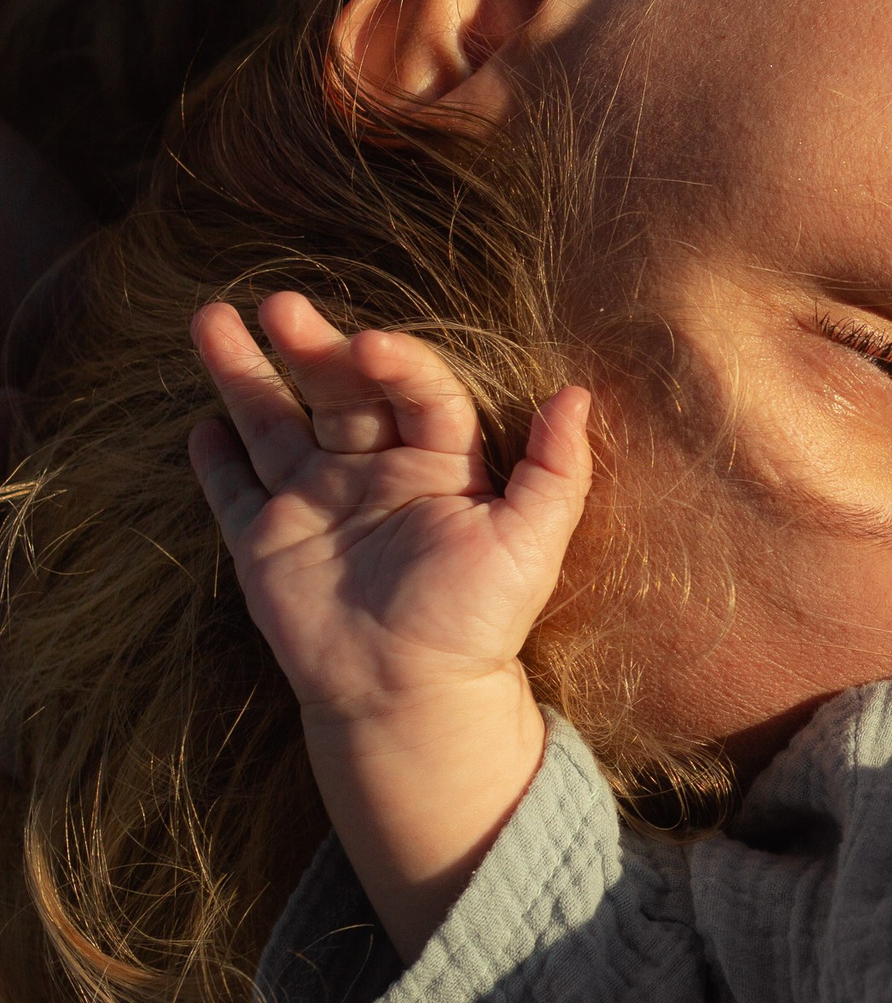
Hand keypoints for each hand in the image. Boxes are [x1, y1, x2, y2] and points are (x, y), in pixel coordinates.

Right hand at [189, 292, 588, 955]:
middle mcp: (373, 470)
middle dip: (311, 345)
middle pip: (338, 390)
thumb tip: (578, 394)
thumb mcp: (532, 543)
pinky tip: (202, 423)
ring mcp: (316, 502)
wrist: (415, 698)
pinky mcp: (267, 542)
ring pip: (274, 423)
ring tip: (212, 320)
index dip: (395, 362)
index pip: (416, 391)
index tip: (369, 343)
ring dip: (245, 376)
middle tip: (281, 304)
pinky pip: (235, 490)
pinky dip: (216, 458)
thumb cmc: (480, 620)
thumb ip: (556, 470)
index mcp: (439, 461)